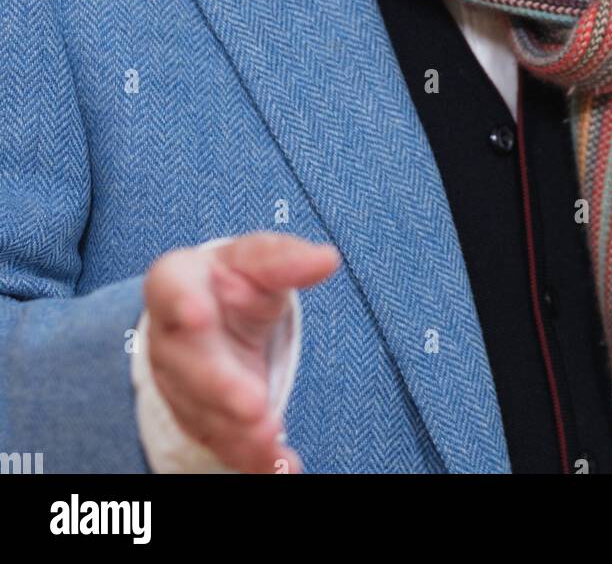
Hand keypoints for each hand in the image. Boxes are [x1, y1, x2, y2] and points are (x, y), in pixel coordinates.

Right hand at [143, 231, 340, 473]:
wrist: (212, 317)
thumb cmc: (234, 280)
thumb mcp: (257, 259)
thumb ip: (285, 259)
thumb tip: (327, 259)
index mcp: (178, 281)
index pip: (170, 287)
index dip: (181, 302)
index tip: (199, 314)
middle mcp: (171, 337)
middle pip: (188, 363)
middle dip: (219, 385)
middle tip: (253, 403)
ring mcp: (181, 384)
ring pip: (204, 411)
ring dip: (236, 429)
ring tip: (270, 437)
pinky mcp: (202, 419)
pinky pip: (224, 443)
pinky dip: (252, 459)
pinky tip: (281, 465)